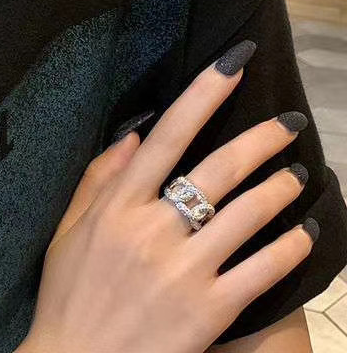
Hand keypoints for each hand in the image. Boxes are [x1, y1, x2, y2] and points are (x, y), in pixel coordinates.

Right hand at [18, 42, 315, 352]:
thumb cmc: (69, 293)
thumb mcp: (68, 230)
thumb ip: (99, 178)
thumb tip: (136, 132)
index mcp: (117, 206)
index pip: (168, 136)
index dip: (203, 95)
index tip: (234, 63)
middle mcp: (153, 230)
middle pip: (219, 169)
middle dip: (262, 138)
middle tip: (290, 121)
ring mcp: (185, 271)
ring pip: (249, 214)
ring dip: (282, 187)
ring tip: (298, 173)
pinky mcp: (211, 311)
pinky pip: (263, 268)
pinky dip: (291, 245)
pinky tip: (305, 231)